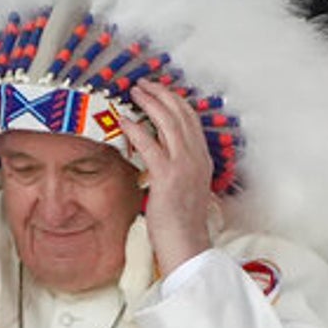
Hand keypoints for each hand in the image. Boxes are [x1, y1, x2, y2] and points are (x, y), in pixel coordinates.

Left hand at [121, 79, 213, 276]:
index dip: (174, 100)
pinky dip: (136, 129)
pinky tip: (124, 120)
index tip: (159, 90)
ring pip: (168, 123)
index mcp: (202, 158)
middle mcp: (196, 157)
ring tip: (134, 92)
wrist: (186, 243)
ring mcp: (183, 166)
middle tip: (143, 84)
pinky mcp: (167, 177)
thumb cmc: (182, 220)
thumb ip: (179, 167)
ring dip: (149, 103)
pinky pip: (150, 145)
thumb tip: (161, 153)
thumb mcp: (186, 187)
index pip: (191, 119)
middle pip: (180, 114)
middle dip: (161, 94)